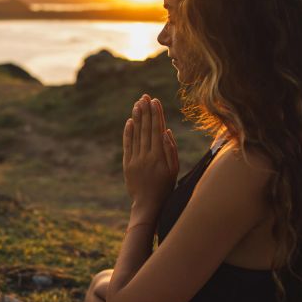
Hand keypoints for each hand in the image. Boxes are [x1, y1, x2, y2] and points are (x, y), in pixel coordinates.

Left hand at [123, 94, 178, 217]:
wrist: (148, 204)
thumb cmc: (165, 187)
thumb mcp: (174, 170)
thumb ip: (170, 150)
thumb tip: (166, 131)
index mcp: (159, 156)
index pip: (157, 130)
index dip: (156, 114)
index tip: (155, 101)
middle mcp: (146, 156)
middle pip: (146, 129)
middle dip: (145, 111)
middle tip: (145, 97)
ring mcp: (135, 160)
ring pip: (136, 135)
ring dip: (137, 118)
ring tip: (137, 104)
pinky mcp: (127, 164)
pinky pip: (127, 145)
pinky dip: (128, 133)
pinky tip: (129, 121)